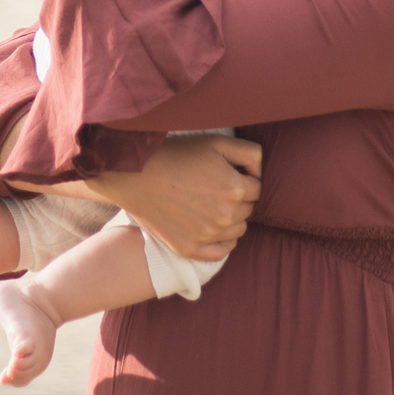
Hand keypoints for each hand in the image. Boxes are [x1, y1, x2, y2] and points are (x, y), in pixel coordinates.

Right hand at [85, 134, 261, 261]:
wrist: (134, 175)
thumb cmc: (175, 155)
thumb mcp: (216, 143)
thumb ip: (249, 154)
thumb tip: (259, 173)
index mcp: (235, 188)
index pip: (257, 188)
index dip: (244, 178)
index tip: (226, 173)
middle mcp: (226, 215)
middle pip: (248, 210)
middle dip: (238, 198)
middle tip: (215, 186)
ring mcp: (208, 235)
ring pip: (237, 230)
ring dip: (231, 218)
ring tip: (210, 204)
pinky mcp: (190, 249)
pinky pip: (221, 252)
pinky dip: (223, 242)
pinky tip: (214, 229)